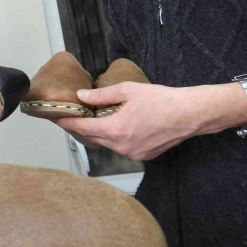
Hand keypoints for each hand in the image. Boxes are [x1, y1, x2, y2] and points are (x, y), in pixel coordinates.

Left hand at [57, 81, 200, 160]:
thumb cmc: (160, 100)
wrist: (190, 114)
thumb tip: (81, 96)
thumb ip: (101, 95)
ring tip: (91, 121)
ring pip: (107, 144)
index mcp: (116, 130)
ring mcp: (133, 154)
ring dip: (98, 134)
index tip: (56, 119)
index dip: (68, 123)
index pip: (84, 129)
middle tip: (71, 118)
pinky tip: (113, 127)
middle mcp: (122, 146)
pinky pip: (121, 148)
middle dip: (81, 128)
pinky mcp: (144, 156)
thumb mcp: (128, 91)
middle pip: (93, 138)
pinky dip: (114, 139)